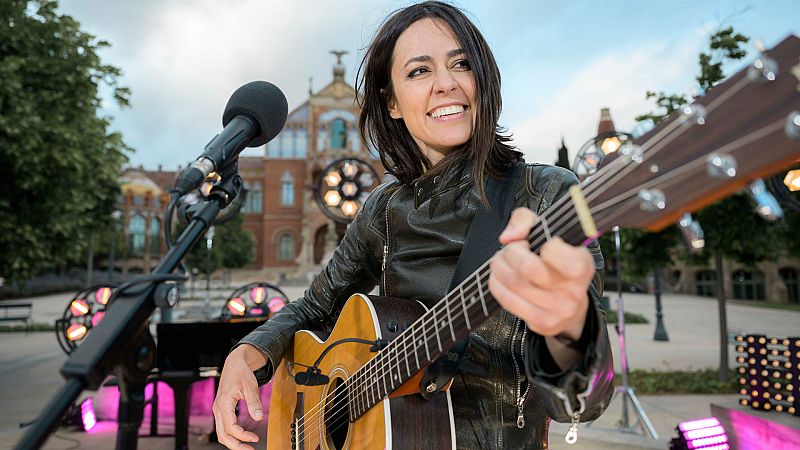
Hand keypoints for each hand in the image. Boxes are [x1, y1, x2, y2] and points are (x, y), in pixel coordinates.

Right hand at [213, 344, 267, 449]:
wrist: (234, 364)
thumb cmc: (241, 372)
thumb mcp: (250, 386)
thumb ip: (254, 402)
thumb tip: (258, 417)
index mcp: (224, 403)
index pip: (230, 427)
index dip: (242, 436)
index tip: (255, 439)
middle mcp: (218, 408)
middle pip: (222, 435)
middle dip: (235, 445)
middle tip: (250, 449)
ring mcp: (218, 410)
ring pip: (221, 433)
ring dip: (233, 442)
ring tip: (247, 446)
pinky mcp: (221, 410)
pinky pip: (223, 427)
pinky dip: (231, 435)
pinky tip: (242, 437)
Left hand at [489, 208, 594, 340]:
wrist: (571, 302)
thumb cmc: (557, 261)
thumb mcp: (548, 231)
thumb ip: (525, 220)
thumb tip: (509, 237)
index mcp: (582, 264)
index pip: (554, 251)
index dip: (539, 244)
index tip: (539, 244)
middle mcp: (574, 290)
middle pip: (527, 268)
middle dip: (510, 253)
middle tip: (512, 250)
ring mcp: (559, 310)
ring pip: (513, 284)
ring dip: (499, 268)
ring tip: (503, 262)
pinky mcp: (543, 323)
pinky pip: (507, 301)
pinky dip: (497, 285)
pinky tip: (501, 278)